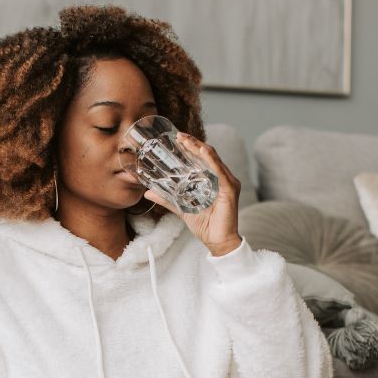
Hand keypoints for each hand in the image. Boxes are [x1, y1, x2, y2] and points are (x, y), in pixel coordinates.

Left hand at [143, 132, 242, 256]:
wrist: (216, 242)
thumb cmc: (204, 225)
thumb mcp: (181, 208)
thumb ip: (167, 199)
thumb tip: (148, 192)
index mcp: (212, 179)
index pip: (202, 158)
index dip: (190, 147)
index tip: (177, 138)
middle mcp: (222, 177)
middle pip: (207, 154)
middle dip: (193, 143)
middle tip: (179, 135)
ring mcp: (227, 182)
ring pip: (213, 159)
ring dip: (199, 148)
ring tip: (186, 140)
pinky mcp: (229, 190)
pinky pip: (220, 172)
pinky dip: (211, 161)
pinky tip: (202, 152)